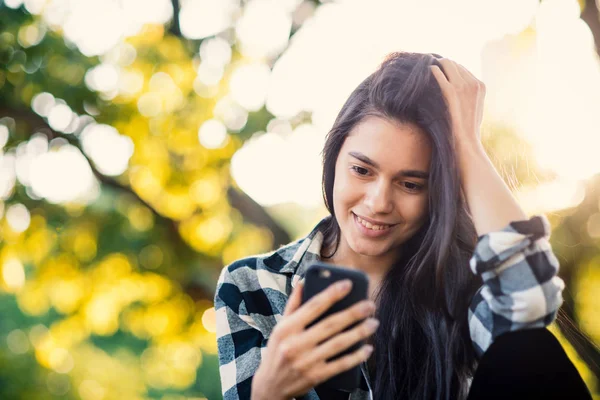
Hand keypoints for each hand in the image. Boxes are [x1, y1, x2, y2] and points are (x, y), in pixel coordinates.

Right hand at [251, 280, 378, 399]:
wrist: (270, 386)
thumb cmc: (278, 351)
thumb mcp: (280, 327)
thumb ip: (293, 304)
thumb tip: (303, 280)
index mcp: (287, 328)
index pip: (313, 306)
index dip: (331, 294)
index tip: (348, 284)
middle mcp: (296, 344)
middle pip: (330, 324)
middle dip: (353, 313)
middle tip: (369, 305)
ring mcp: (306, 362)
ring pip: (338, 344)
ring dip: (359, 333)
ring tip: (373, 323)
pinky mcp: (316, 377)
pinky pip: (340, 365)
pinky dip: (356, 357)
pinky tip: (367, 348)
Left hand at [430, 58, 485, 154]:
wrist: (465, 143)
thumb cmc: (466, 131)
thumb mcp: (474, 110)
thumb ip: (469, 97)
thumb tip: (458, 93)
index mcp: (480, 86)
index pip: (463, 69)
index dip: (450, 70)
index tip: (439, 73)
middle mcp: (472, 83)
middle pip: (455, 64)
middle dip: (443, 65)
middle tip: (430, 68)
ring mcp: (462, 86)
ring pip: (447, 64)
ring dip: (436, 65)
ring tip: (424, 69)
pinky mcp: (449, 91)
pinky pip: (437, 72)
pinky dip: (430, 70)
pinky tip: (424, 74)